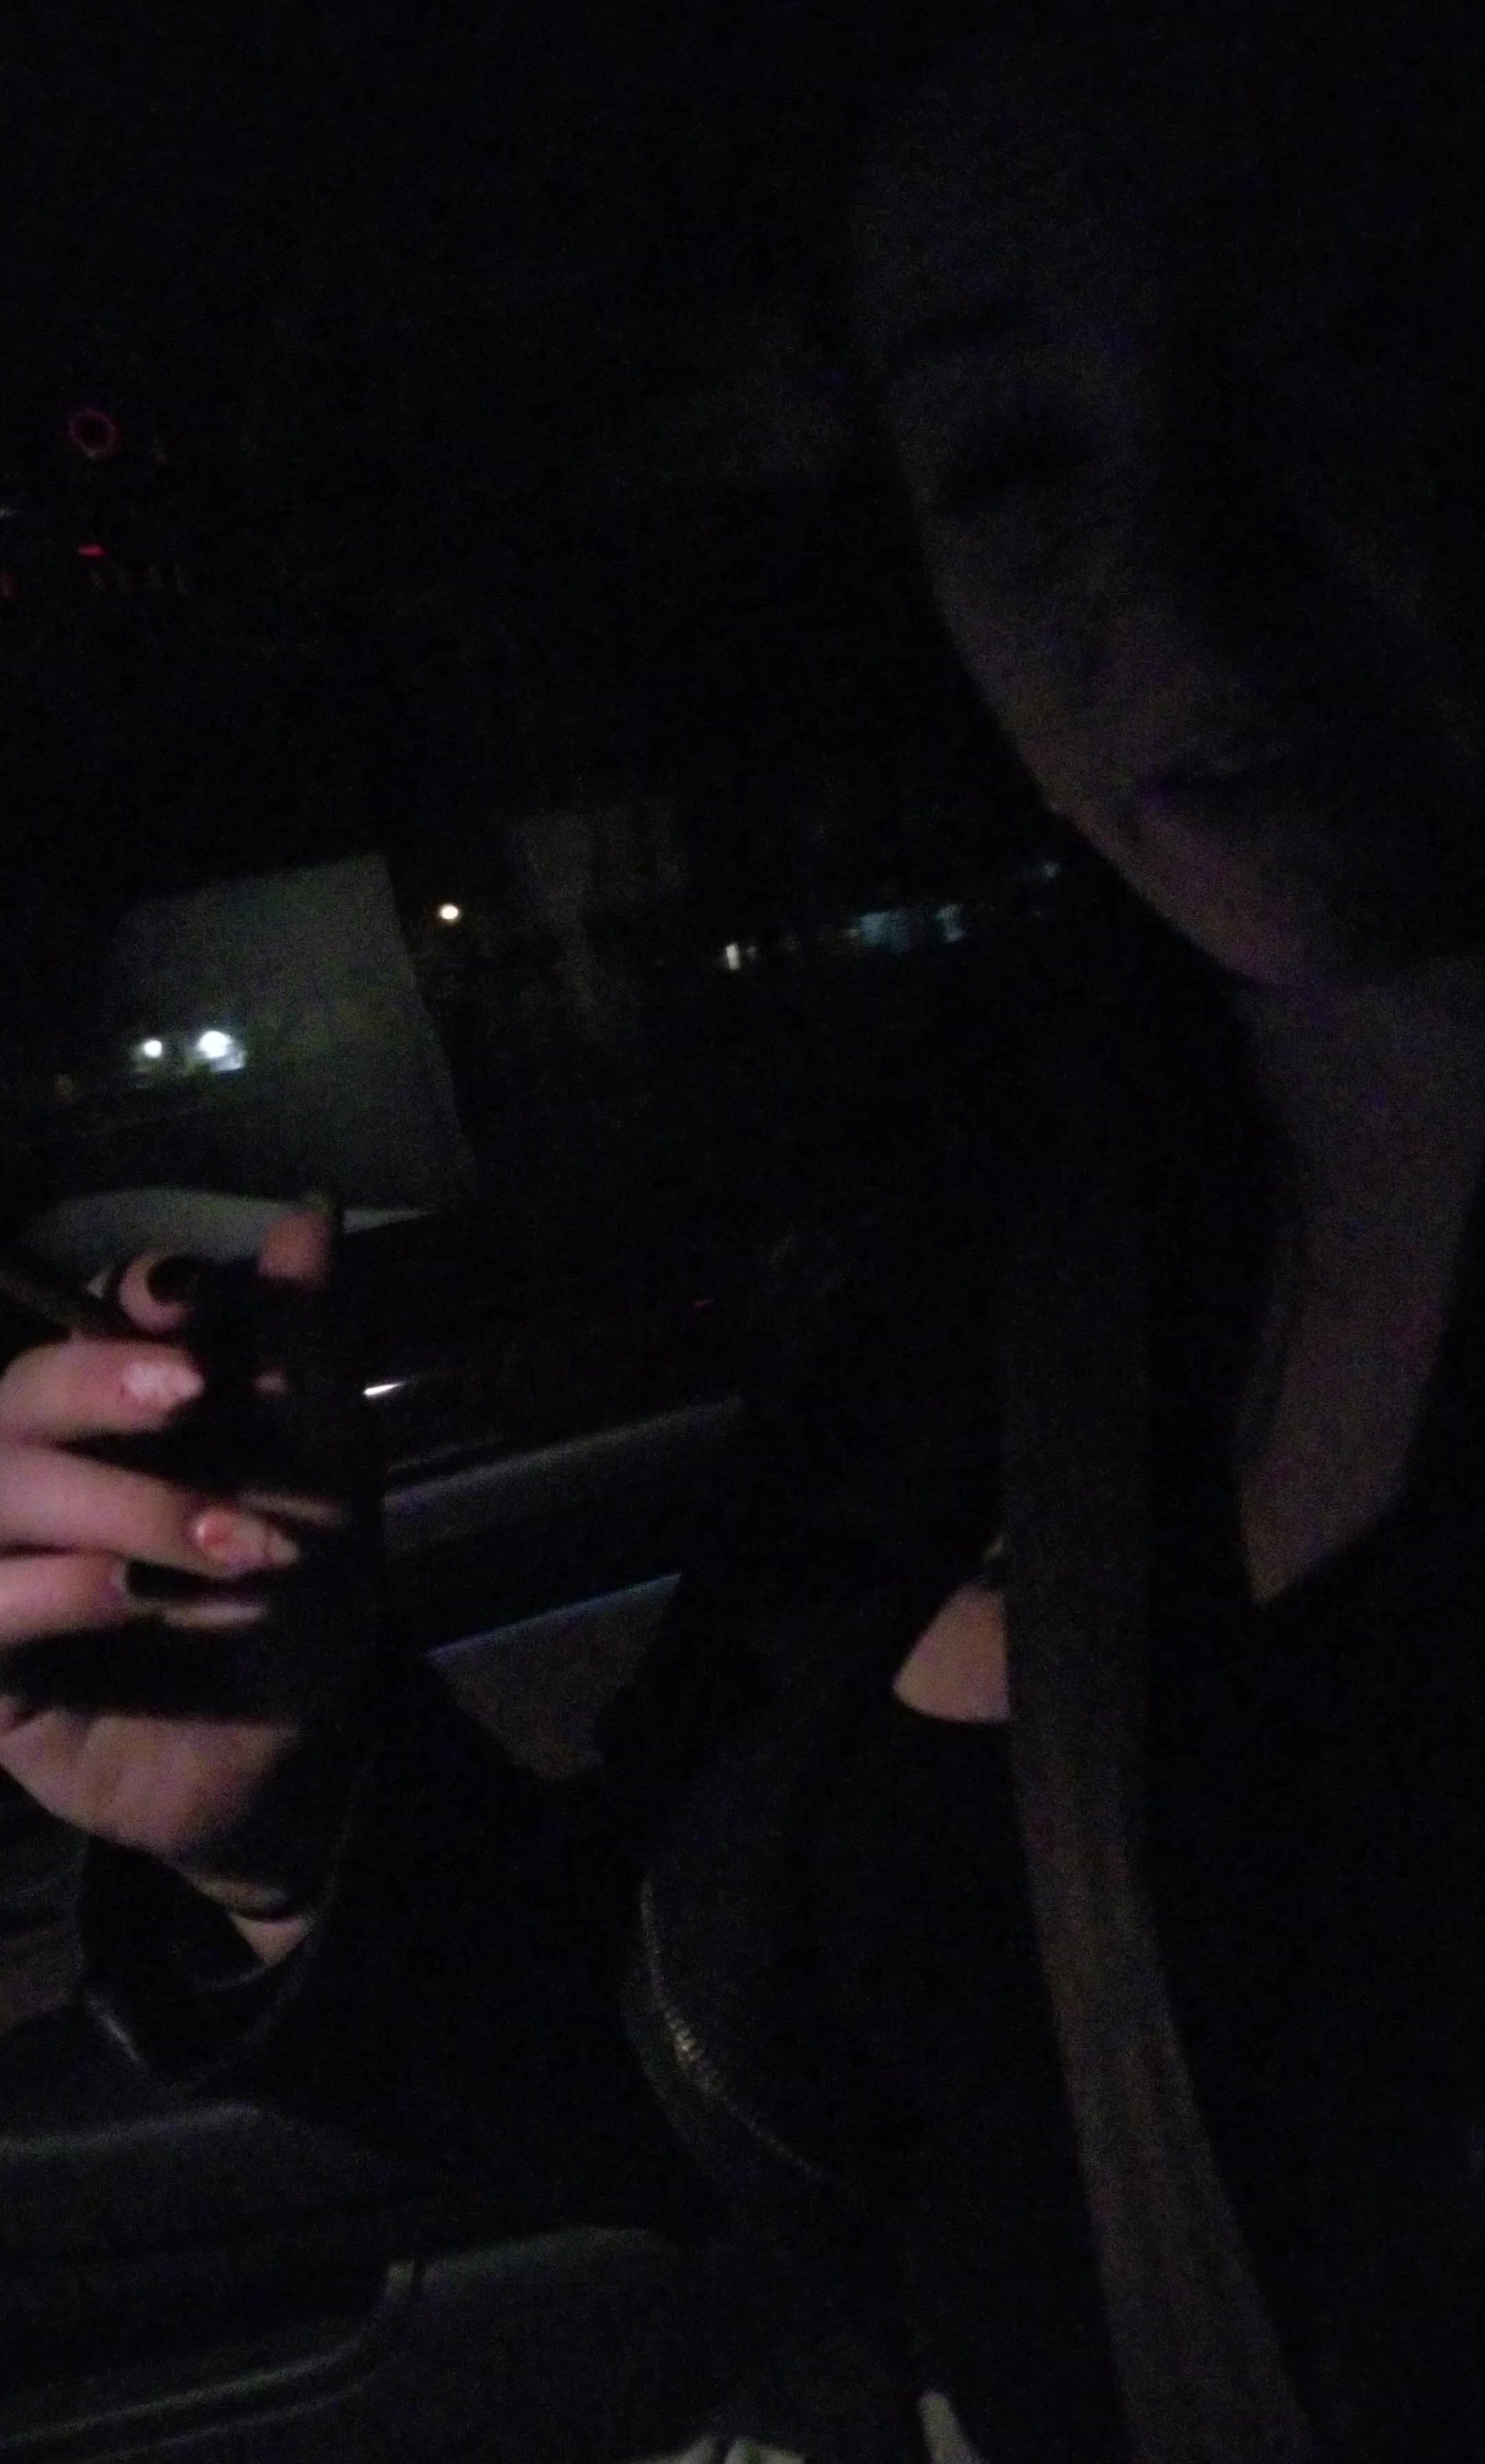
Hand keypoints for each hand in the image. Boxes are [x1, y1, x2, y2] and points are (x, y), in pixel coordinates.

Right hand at [0, 1208, 366, 1939]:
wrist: (303, 1750)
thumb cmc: (302, 1597)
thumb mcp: (326, 1470)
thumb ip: (303, 1350)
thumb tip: (308, 1212)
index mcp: (116, 1418)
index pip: (81, 1323)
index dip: (123, 1307)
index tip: (190, 1303)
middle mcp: (40, 1475)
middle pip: (17, 1392)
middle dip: (103, 1381)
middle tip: (194, 1391)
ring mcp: (1, 1565)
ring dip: (116, 1500)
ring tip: (230, 1543)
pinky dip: (56, 1588)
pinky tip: (131, 1597)